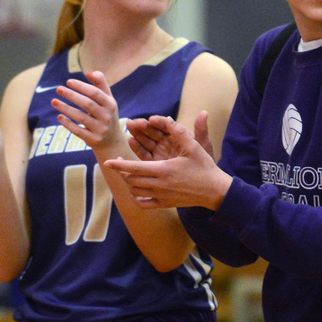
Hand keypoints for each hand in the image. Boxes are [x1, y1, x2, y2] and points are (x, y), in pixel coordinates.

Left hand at [50, 71, 123, 152]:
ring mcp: (101, 129)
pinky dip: (68, 124)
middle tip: (58, 89)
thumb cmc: (106, 113)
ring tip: (54, 101)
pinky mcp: (94, 140)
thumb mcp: (107, 99)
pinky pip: (78, 131)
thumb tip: (89, 72)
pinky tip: (59, 116)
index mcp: (110, 104)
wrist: (112, 140)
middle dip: (72, 96)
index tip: (68, 81)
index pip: (95, 93)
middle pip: (87, 104)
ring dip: (66, 108)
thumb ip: (100, 83)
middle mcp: (107, 117)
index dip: (81, 86)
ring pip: (81, 118)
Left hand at [105, 115, 230, 210]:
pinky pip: (143, 204)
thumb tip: (164, 117)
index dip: (119, 165)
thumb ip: (178, 131)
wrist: (215, 190)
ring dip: (127, 182)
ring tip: (126, 173)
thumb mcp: (194, 146)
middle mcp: (160, 185)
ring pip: (135, 191)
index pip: (134, 168)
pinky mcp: (165, 204)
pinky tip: (134, 190)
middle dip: (121, 171)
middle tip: (117, 163)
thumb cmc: (204, 166)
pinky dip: (135, 197)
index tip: (107, 162)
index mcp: (164, 170)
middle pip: (131, 180)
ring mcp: (161, 196)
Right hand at [127, 110, 214, 161]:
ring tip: (129, 127)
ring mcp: (159, 152)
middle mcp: (167, 142)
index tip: (152, 120)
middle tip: (136, 122)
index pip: (167, 126)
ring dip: (137, 133)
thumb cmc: (204, 162)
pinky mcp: (153, 163)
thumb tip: (204, 112)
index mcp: (178, 135)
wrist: (201, 183)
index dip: (159, 122)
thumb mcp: (203, 146)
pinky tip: (130, 141)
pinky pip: (144, 154)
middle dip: (144, 126)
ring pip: (146, 140)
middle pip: (153, 131)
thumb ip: (201, 130)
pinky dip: (137, 147)